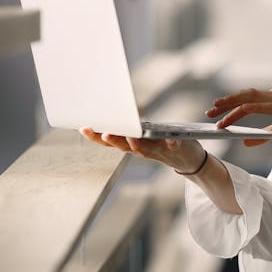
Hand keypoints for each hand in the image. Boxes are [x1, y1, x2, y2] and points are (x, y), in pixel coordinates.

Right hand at [79, 127, 206, 173]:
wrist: (187, 159)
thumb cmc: (162, 142)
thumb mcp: (143, 135)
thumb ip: (129, 127)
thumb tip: (111, 111)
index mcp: (132, 144)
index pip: (110, 141)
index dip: (96, 137)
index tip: (83, 127)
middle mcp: (142, 150)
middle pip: (123, 146)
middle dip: (112, 140)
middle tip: (103, 132)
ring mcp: (158, 150)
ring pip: (144, 149)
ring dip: (136, 143)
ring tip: (130, 135)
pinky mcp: (175, 147)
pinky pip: (172, 144)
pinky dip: (170, 140)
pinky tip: (169, 136)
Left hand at [207, 88, 271, 161]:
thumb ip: (265, 134)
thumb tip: (247, 141)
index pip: (251, 96)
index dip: (233, 101)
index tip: (219, 109)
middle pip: (245, 94)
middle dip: (226, 101)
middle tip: (210, 110)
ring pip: (246, 98)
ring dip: (228, 105)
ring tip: (214, 114)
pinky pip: (254, 108)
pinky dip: (238, 112)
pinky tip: (228, 121)